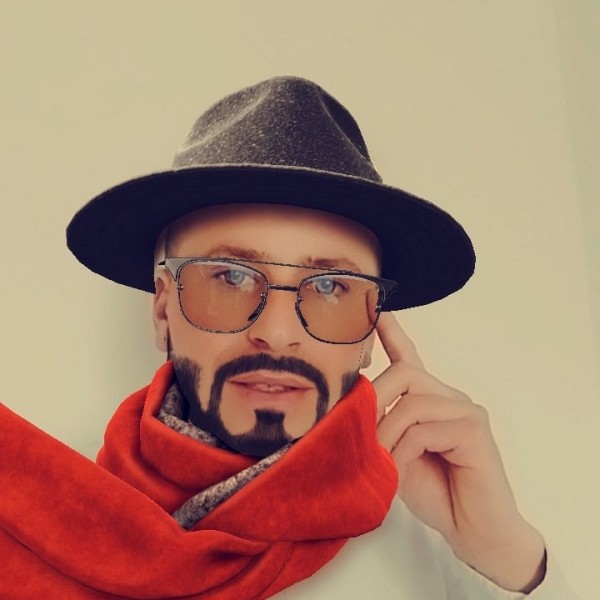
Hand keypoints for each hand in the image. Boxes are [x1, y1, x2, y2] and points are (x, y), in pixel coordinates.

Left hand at [373, 313, 545, 592]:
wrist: (476, 532)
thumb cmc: (436, 493)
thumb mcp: (396, 456)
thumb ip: (381, 430)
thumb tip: (349, 414)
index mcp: (430, 401)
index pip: (410, 359)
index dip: (391, 335)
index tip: (375, 312)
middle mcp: (449, 398)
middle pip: (405, 373)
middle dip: (374, 398)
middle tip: (355, 429)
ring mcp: (465, 411)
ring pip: (412, 401)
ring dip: (386, 432)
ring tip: (379, 460)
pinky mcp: (474, 429)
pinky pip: (425, 428)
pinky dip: (404, 449)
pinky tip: (400, 469)